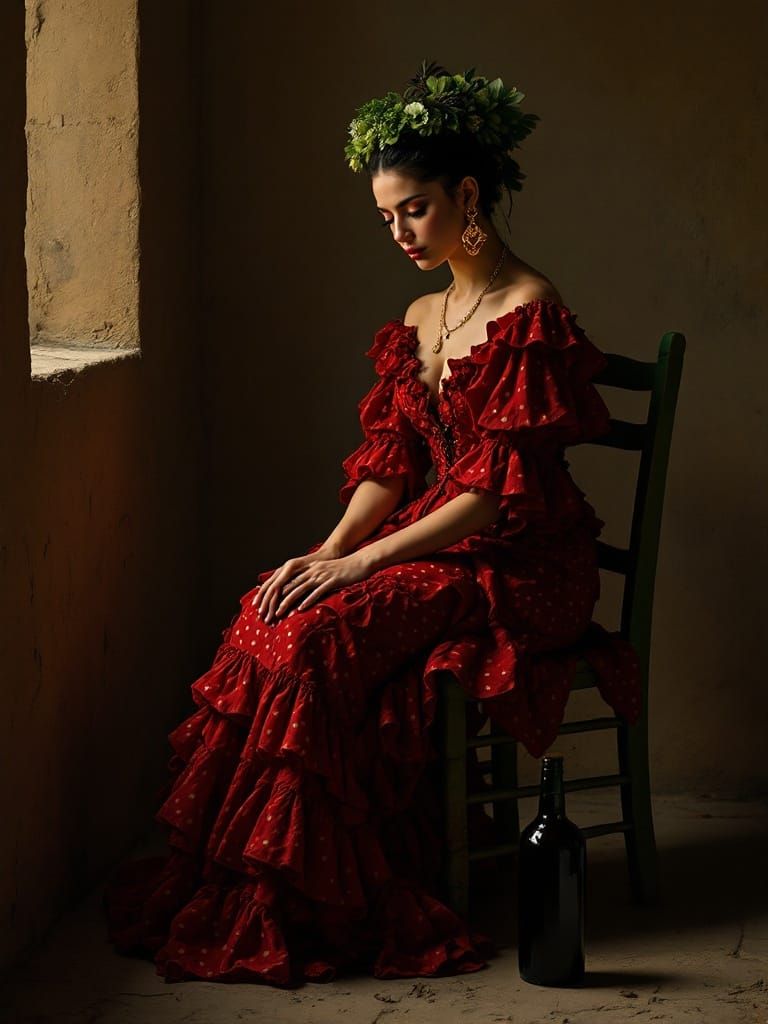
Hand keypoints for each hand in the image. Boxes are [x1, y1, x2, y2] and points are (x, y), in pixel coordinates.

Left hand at [253, 546, 372, 622]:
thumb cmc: (343, 570)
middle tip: (267, 611)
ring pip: (300, 589)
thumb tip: (302, 591)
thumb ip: (312, 579)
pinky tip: (301, 609)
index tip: (264, 603)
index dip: (274, 592)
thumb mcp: (324, 572)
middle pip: (289, 585)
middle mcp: (312, 570)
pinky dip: (308, 600)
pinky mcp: (331, 580)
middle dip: (277, 599)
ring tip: (279, 612)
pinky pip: (317, 592)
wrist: (360, 562)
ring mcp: (321, 575)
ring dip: (288, 602)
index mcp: (308, 568)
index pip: (286, 580)